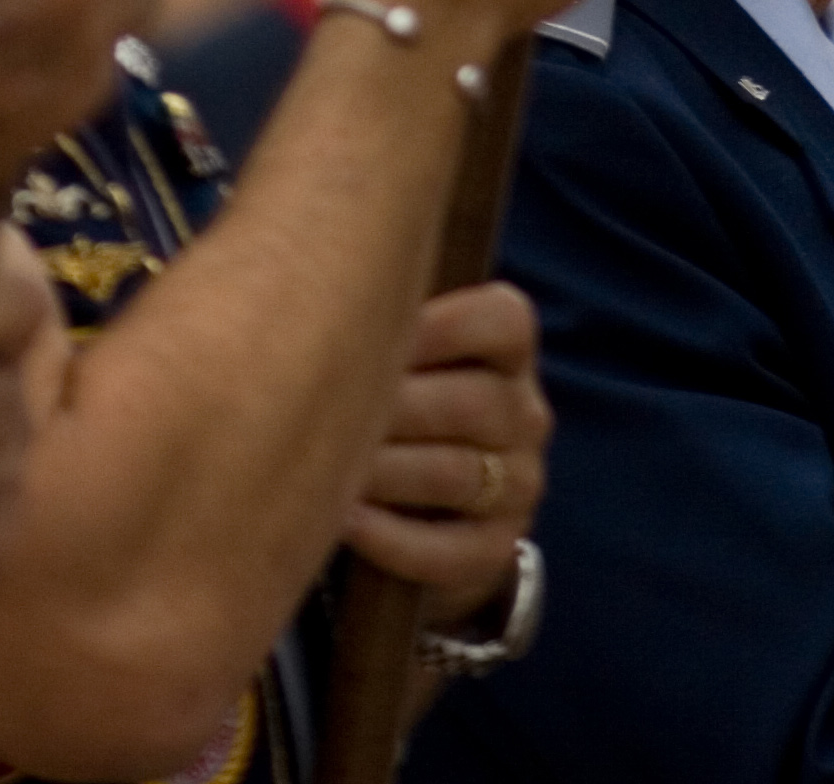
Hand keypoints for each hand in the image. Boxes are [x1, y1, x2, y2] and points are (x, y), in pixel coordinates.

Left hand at [341, 282, 550, 626]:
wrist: (412, 508)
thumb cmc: (387, 405)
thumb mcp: (396, 355)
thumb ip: (376, 321)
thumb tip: (308, 284)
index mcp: (508, 353)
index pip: (504, 322)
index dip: (440, 326)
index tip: (377, 335)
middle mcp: (525, 415)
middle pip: (473, 403)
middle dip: (394, 409)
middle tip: (327, 411)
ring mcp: (518, 485)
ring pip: (457, 474)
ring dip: (384, 472)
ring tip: (324, 469)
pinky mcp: (496, 549)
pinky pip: (451, 551)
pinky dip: (393, 539)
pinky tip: (345, 521)